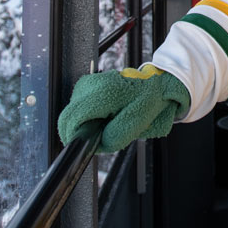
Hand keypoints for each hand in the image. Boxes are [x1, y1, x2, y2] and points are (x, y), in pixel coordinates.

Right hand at [57, 66, 190, 151]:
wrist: (159, 84)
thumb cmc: (150, 102)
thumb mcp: (136, 125)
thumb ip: (112, 137)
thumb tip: (93, 144)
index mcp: (103, 94)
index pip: (71, 118)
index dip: (72, 136)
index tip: (80, 145)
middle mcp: (93, 84)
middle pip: (69, 114)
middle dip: (77, 130)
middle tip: (96, 136)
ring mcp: (91, 81)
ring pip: (73, 109)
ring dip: (83, 121)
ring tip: (104, 123)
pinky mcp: (91, 82)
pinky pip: (80, 103)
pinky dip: (87, 113)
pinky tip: (103, 115)